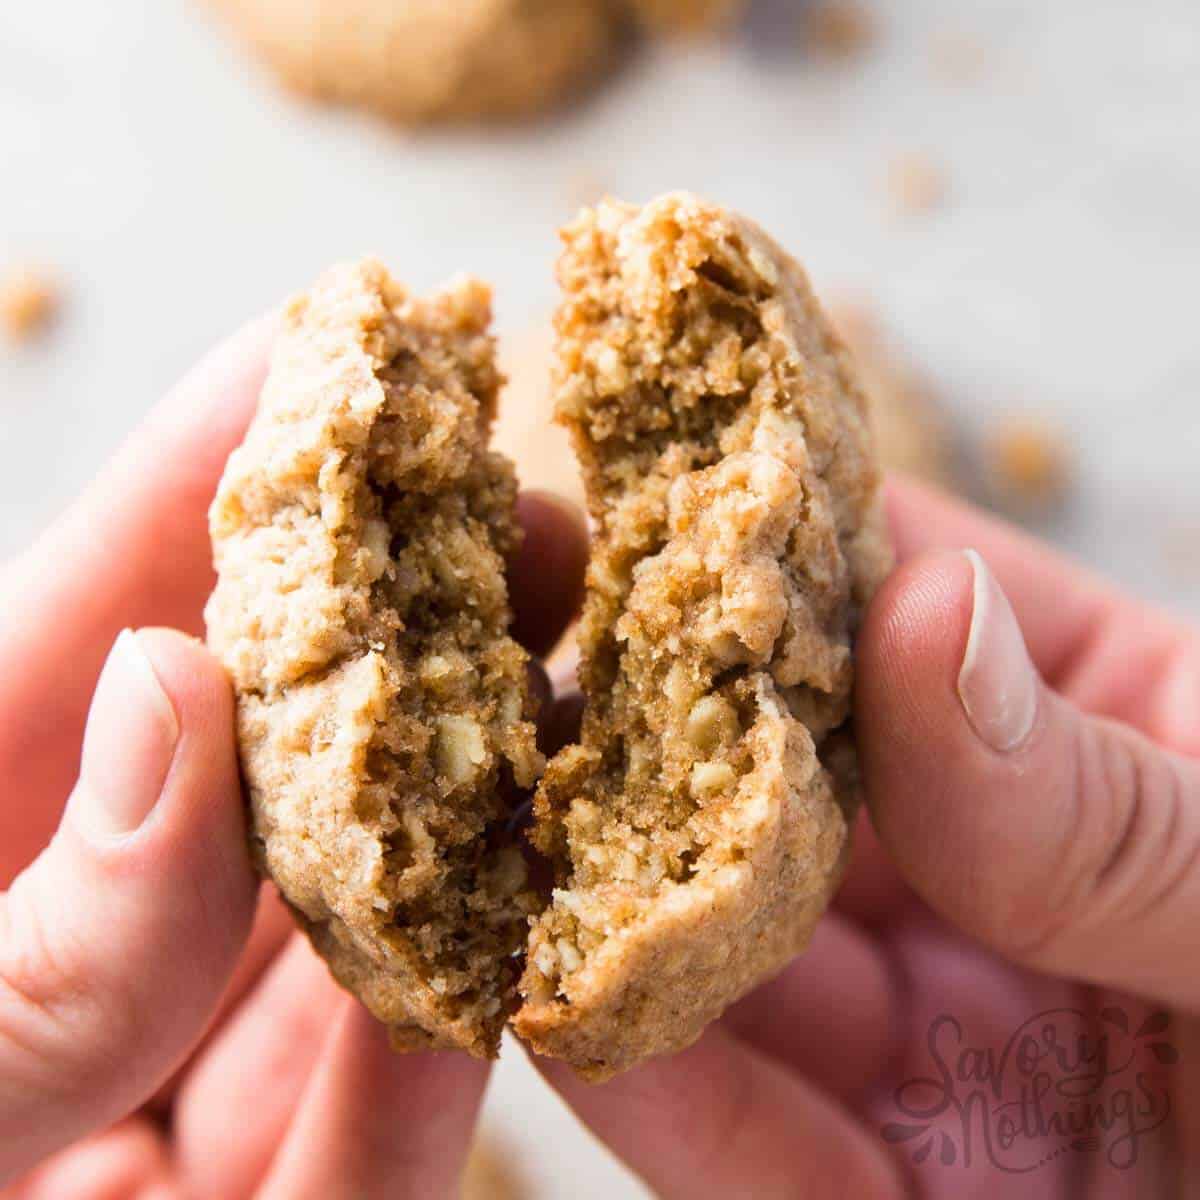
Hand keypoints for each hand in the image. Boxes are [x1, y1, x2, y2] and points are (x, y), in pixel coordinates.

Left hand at [0, 319, 587, 1196]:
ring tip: (559, 689)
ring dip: (461, 813)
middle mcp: (77, 947)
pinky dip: (436, 1050)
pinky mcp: (263, 1197)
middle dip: (389, 630)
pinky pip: (372, 1120)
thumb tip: (173, 687)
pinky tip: (507, 960)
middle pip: (257, 755)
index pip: (94, 632)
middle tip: (510, 514)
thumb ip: (21, 947)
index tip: (329, 341)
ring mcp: (176, 1083)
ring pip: (348, 919)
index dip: (205, 477)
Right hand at [533, 477, 1196, 1196]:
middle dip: (634, 729)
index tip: (625, 508)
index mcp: (1092, 725)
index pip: (893, 601)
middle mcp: (985, 866)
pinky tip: (562, 1012)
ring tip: (489, 837)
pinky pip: (753, 1138)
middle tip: (493, 666)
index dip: (762, 549)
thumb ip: (1118, 796)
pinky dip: (655, 1082)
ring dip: (611, 905)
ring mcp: (934, 1032)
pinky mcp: (903, 1194)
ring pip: (732, 955)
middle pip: (777, 777)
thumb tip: (924, 616)